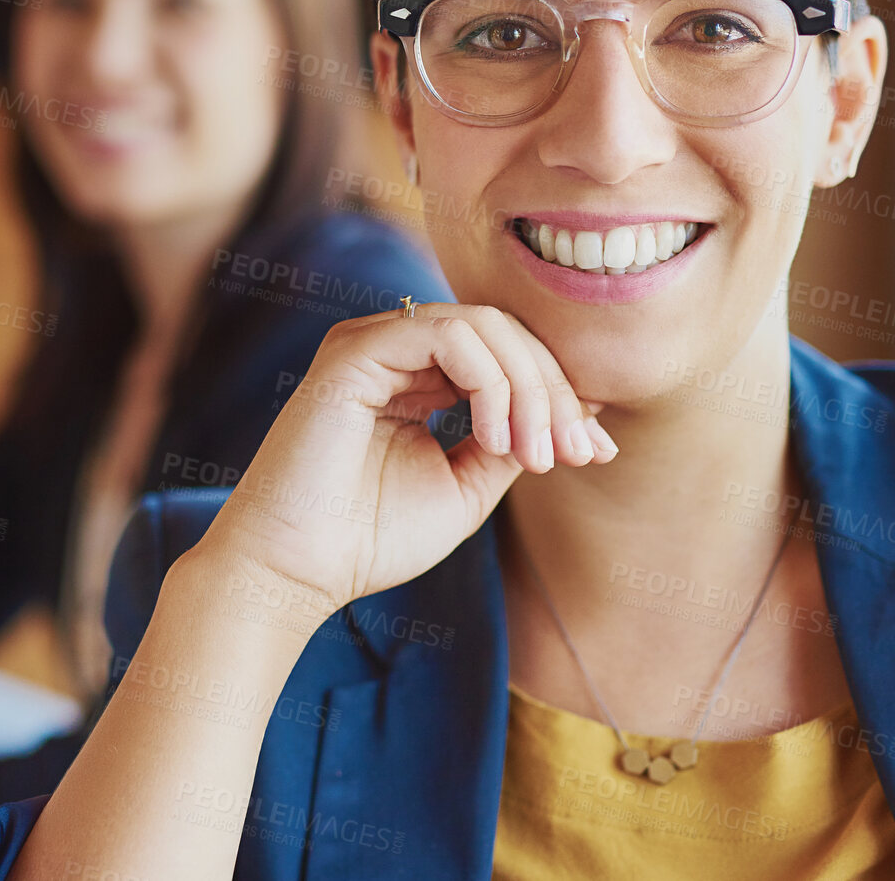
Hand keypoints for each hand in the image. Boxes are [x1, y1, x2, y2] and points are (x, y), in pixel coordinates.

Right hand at [205, 303, 615, 613]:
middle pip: (505, 332)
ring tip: (537, 454)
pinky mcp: (356, 349)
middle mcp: (397, 349)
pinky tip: (495, 437)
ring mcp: (374, 342)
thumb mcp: (467, 485)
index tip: (597, 450)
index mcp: (419, 376)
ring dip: (529, 387)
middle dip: (555, 391)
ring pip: (484, 325)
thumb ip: (513, 440)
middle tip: (579, 451)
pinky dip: (490, 381)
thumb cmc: (371, 537)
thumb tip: (581, 409)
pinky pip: (447, 334)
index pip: (508, 354)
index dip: (561, 394)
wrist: (298, 570)